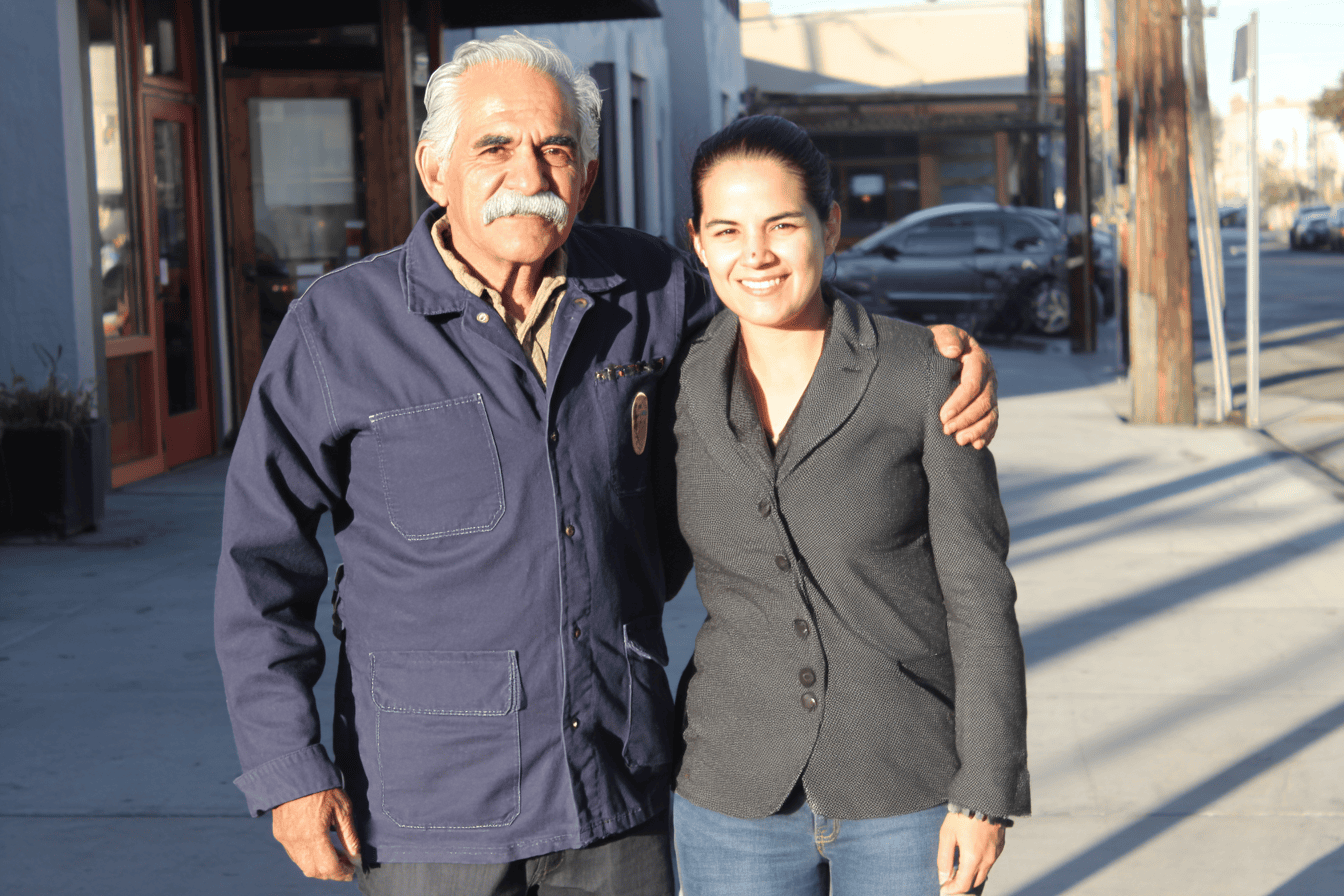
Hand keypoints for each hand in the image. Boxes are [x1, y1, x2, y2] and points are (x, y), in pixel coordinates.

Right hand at [272, 787, 361, 880]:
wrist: (294, 772)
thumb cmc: (323, 787)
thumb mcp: (343, 808)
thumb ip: (349, 836)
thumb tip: (357, 856)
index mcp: (314, 835)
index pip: (329, 868)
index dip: (342, 873)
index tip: (352, 871)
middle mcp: (297, 841)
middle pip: (314, 871)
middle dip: (331, 872)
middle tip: (346, 863)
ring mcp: (286, 839)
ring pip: (303, 865)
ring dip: (319, 866)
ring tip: (336, 854)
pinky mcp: (280, 834)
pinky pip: (295, 854)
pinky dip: (308, 857)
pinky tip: (320, 846)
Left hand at [928, 325, 997, 448]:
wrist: (938, 352)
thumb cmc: (937, 344)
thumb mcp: (939, 334)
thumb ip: (946, 338)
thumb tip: (952, 350)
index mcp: (978, 360)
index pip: (973, 384)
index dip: (959, 402)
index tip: (942, 415)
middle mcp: (989, 377)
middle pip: (983, 402)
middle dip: (966, 419)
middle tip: (946, 430)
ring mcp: (990, 391)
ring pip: (990, 414)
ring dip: (976, 430)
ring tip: (959, 441)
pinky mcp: (987, 404)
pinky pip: (992, 422)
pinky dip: (986, 434)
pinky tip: (976, 445)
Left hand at [937, 812, 1005, 894]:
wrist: (983, 798)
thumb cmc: (962, 815)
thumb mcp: (947, 835)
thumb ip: (944, 859)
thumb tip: (943, 878)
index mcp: (973, 859)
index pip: (963, 885)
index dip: (952, 890)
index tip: (944, 889)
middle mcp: (987, 859)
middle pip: (974, 882)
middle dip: (962, 884)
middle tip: (950, 880)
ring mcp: (995, 853)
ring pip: (983, 872)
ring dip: (971, 874)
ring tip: (959, 867)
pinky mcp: (1000, 846)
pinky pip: (990, 862)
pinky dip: (980, 864)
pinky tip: (971, 855)